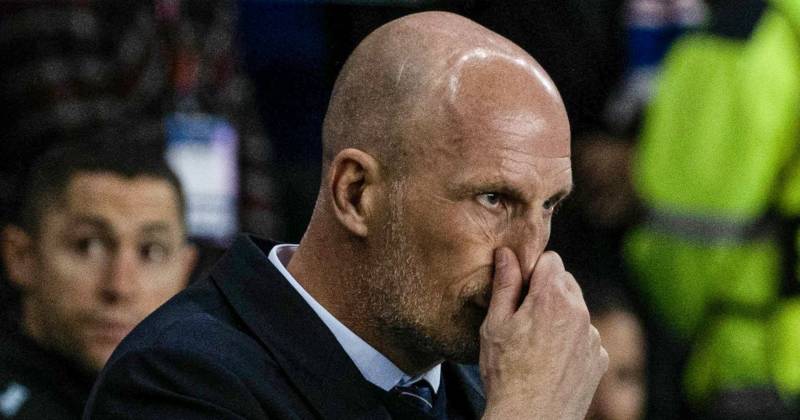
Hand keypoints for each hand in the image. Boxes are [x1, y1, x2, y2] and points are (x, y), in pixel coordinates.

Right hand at [480, 248, 607, 419]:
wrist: (531, 419)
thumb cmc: (506, 373)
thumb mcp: (495, 325)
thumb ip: (504, 285)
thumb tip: (506, 254)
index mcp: (551, 297)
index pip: (551, 259)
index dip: (532, 270)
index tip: (519, 289)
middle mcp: (579, 312)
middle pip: (566, 281)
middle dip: (547, 291)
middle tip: (524, 316)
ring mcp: (593, 336)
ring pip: (576, 309)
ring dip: (560, 315)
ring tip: (536, 343)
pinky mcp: (599, 358)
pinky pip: (585, 336)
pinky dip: (571, 341)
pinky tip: (552, 360)